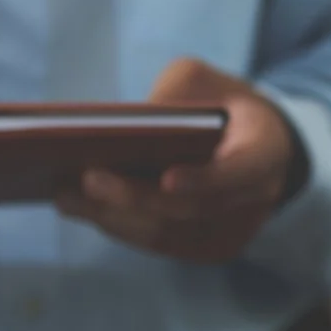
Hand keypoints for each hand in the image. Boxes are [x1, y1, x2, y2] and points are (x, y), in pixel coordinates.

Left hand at [55, 56, 297, 261]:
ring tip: (66, 197)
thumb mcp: (202, 80)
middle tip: (86, 180)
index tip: (167, 178)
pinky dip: (119, 226)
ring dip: (113, 217)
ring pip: (167, 234)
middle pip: (188, 210)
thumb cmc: (221, 103)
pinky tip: (83, 209)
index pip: (238, 172)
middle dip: (133, 197)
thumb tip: (117, 131)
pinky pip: (158, 244)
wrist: (259, 144)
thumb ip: (169, 96)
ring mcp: (232, 232)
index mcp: (264, 151)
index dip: (204, 180)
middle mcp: (254, 201)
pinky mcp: (207, 249)